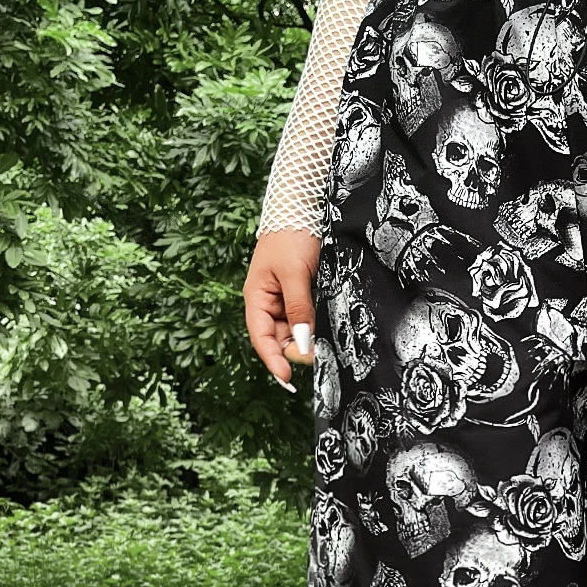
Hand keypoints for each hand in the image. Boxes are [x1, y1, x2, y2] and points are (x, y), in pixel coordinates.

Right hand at [243, 228, 321, 391]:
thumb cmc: (290, 236)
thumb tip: (301, 343)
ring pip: (297, 332)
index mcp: (257, 298)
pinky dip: (317, 327)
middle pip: (281, 339)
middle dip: (297, 350)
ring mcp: (287, 300)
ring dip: (309, 340)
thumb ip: (298, 308)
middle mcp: (270, 303)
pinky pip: (308, 318)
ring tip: (327, 344)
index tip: (287, 378)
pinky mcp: (303, 295)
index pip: (262, 338)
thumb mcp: (294, 274)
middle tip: (320, 356)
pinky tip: (329, 331)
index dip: (273, 360)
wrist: (302, 208)